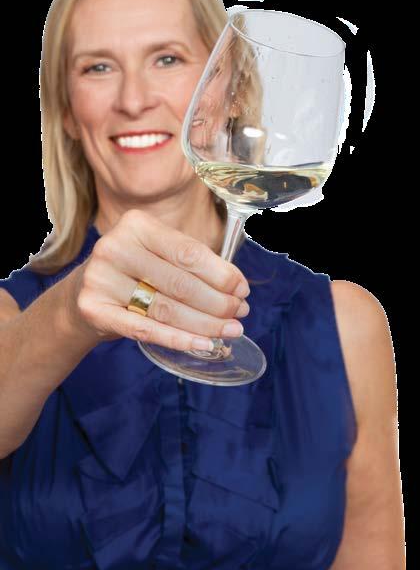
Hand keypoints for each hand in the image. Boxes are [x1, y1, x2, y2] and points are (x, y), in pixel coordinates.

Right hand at [71, 209, 249, 350]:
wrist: (84, 292)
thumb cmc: (135, 270)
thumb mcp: (159, 253)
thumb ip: (193, 263)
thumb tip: (238, 288)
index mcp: (136, 225)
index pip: (189, 253)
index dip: (222, 275)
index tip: (243, 290)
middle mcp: (114, 247)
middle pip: (180, 283)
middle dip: (218, 302)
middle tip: (240, 313)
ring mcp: (100, 279)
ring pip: (166, 309)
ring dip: (206, 324)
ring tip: (230, 331)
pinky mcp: (93, 309)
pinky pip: (146, 330)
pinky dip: (180, 340)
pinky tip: (204, 345)